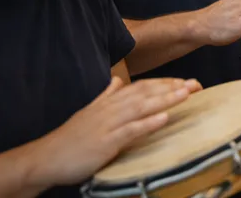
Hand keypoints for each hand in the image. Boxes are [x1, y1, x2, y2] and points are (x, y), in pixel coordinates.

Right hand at [32, 77, 201, 186]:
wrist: (45, 158)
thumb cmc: (69, 139)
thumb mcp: (89, 112)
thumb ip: (105, 96)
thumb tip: (117, 81)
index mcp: (108, 102)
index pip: (141, 87)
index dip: (164, 83)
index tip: (185, 81)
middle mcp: (110, 109)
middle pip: (146, 93)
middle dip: (172, 87)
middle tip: (196, 84)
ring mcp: (108, 124)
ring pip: (141, 107)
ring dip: (165, 99)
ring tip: (186, 93)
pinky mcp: (105, 142)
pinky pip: (130, 130)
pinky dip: (148, 123)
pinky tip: (164, 118)